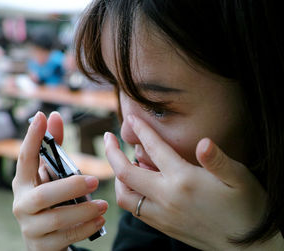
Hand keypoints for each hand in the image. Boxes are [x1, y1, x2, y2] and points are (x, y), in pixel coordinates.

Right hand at [12, 111, 107, 250]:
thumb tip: (54, 116)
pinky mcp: (41, 246)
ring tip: (103, 206)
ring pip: (57, 219)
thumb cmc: (51, 201)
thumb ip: (53, 148)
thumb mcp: (51, 176)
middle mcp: (21, 204)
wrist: (44, 242)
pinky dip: (85, 228)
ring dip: (84, 210)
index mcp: (22, 184)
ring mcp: (30, 227)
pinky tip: (99, 221)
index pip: (24, 158)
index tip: (41, 116)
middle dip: (71, 186)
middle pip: (43, 195)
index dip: (32, 138)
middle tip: (96, 181)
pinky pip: (66, 237)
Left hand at [104, 114, 268, 249]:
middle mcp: (167, 198)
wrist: (249, 246)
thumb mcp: (240, 178)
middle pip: (125, 172)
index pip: (154, 148)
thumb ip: (218, 160)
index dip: (141, 130)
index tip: (132, 118)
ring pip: (124, 196)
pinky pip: (135, 210)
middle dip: (111, 152)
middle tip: (107, 137)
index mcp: (184, 180)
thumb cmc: (247, 208)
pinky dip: (128, 194)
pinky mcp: (163, 227)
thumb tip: (203, 142)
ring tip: (121, 163)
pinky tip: (136, 185)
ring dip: (117, 177)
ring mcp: (162, 215)